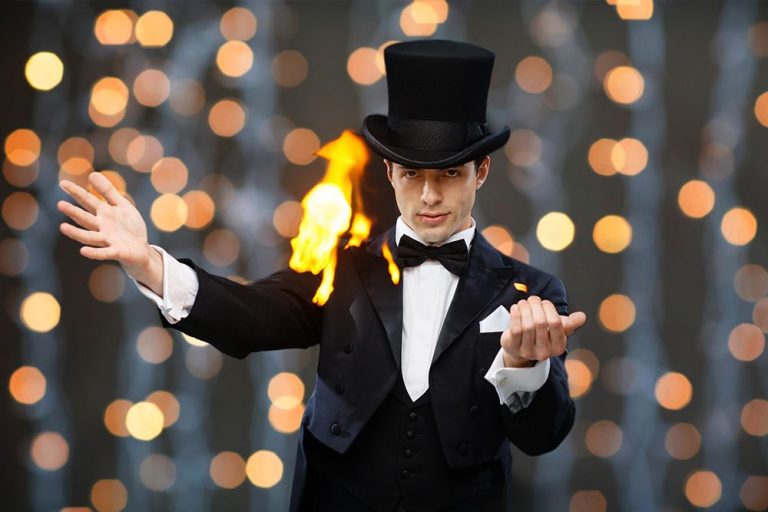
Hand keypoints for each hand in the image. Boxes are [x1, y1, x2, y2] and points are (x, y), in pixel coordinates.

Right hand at [57, 172, 158, 286]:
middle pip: (86, 219)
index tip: (63, 183)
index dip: (77, 192)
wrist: (142, 249)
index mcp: (104, 214)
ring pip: (90, 236)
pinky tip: (83, 251)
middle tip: (59, 204)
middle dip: (74, 212)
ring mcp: (108, 240)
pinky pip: (105, 253)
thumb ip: (108, 191)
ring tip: (62, 227)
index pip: (88, 201)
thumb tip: (92, 174)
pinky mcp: (117, 252)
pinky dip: (95, 253)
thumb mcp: (122, 205)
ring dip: (77, 233)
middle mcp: (102, 227)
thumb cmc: (130, 227)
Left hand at [500, 296, 586, 367]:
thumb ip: (570, 323)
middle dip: (536, 306)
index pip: (556, 322)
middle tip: (533, 299)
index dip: (549, 308)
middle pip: (540, 322)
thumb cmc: (541, 335)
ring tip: (524, 303)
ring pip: (527, 325)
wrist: (520, 348)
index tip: (545, 303)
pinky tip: (516, 308)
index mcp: (558, 346)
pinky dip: (515, 315)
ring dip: (525, 309)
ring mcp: (528, 351)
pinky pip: (515, 329)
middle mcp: (544, 351)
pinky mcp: (514, 347)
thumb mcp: (558, 330)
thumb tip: (582, 317)